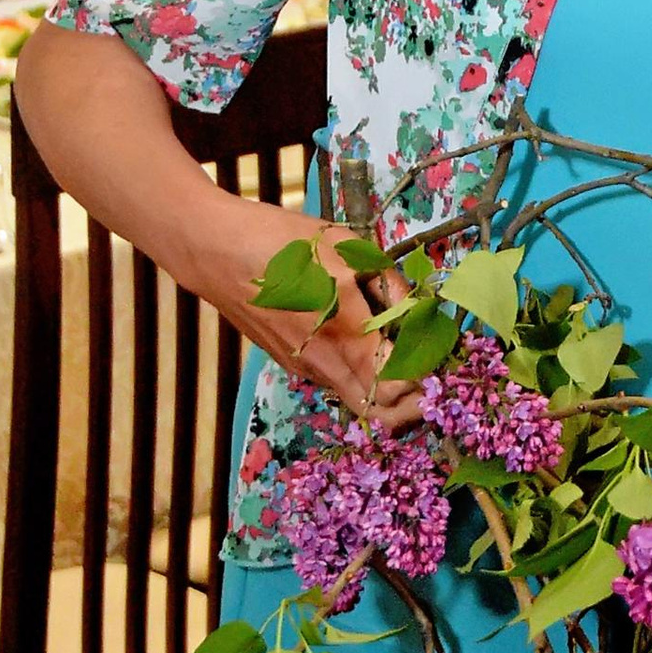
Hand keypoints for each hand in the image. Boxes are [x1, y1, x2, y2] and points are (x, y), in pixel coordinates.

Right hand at [188, 195, 415, 424]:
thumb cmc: (281, 241)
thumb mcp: (345, 247)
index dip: (423, 379)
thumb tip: (418, 310)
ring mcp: (305, 367)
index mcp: (346, 330)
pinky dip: (357, 375)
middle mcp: (325, 360)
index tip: (437, 359)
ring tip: (402, 356)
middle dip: (410, 402)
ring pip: (356, 398)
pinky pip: (335, 381)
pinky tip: (364, 344)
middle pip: (379, 411)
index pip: (395, 385)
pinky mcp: (291, 365)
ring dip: (384, 390)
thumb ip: (388, 283)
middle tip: (428, 375)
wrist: (214, 252)